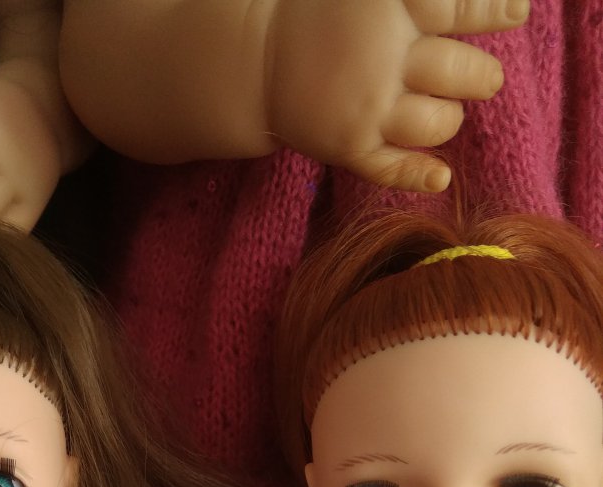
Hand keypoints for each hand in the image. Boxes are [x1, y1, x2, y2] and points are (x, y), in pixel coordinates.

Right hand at [267, 0, 528, 191]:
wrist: (261, 58)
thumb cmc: (328, 16)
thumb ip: (426, 1)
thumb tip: (511, 7)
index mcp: (389, 7)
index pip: (460, 8)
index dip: (494, 11)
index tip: (517, 15)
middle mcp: (381, 57)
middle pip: (459, 73)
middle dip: (480, 78)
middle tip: (482, 80)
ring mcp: (366, 107)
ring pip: (437, 123)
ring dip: (449, 120)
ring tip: (442, 112)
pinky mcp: (349, 147)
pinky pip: (392, 169)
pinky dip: (419, 176)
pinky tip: (439, 176)